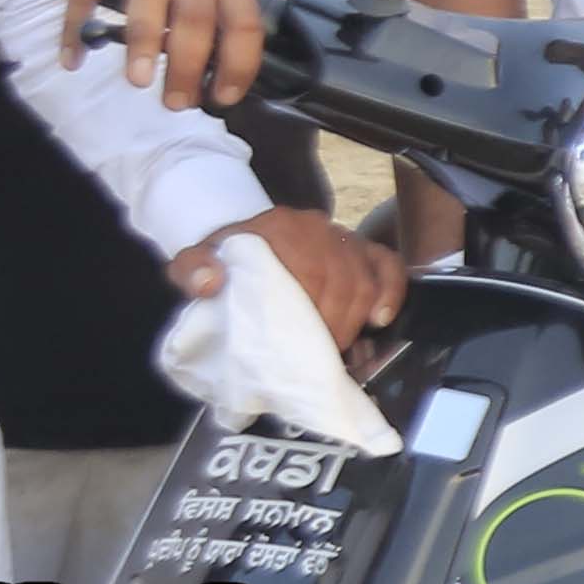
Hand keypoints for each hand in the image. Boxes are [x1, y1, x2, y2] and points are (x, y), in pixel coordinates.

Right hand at [54, 0, 264, 107]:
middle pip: (197, 18)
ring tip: (139, 82)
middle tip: (176, 104)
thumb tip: (215, 72)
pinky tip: (72, 58)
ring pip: (149, 0)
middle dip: (189, 67)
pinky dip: (76, 27)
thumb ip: (216, 5)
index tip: (224, 99)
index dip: (239, 65)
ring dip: (146, 45)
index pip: (244, 22)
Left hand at [177, 207, 405, 345]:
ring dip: (356, 320)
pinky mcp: (360, 246)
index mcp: (277, 229)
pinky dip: (390, 292)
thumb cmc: (221, 260)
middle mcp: (315, 227)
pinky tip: (379, 319)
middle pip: (342, 282)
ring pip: (365, 280)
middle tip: (320, 356)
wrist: (239, 239)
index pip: (309, 274)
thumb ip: (193, 271)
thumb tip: (211, 282)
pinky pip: (387, 264)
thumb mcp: (193, 263)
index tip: (301, 347)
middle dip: (335, 326)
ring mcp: (341, 235)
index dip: (312, 315)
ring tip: (339, 347)